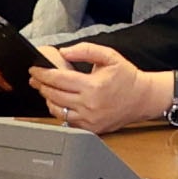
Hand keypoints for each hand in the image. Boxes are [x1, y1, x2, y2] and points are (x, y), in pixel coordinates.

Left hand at [34, 45, 175, 133]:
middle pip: (54, 95)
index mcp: (93, 86)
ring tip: (44, 89)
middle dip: (41, 85)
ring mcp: (89, 119)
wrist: (143, 98)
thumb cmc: (127, 77)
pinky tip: (57, 102)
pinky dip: (59, 111)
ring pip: (57, 110)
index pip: (59, 79)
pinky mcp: (91, 128)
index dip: (43, 73)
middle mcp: (89, 105)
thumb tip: (65, 52)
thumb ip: (86, 50)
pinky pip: (67, 121)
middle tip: (35, 77)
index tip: (34, 69)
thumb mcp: (110, 56)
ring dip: (47, 99)